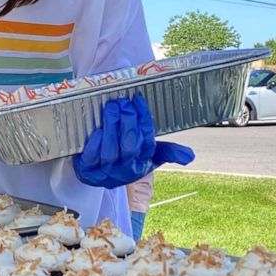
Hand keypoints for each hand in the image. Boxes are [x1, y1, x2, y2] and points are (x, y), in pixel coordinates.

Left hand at [72, 95, 193, 188]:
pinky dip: (94, 144)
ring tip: (111, 108)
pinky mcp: (87, 171)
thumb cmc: (125, 159)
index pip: (147, 140)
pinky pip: (91, 158)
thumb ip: (168, 152)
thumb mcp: (148, 156)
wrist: (97, 175)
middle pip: (130, 146)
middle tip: (123, 103)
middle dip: (129, 123)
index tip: (138, 100)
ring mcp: (106, 172)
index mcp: (143, 162)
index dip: (143, 119)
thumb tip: (189, 156)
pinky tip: (96, 130)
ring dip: (111, 128)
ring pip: (111, 151)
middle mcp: (126, 170)